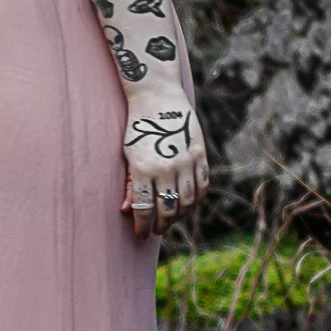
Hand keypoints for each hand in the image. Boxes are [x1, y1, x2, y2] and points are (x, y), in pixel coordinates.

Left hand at [122, 99, 209, 240]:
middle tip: (155, 229)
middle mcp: (166, 167)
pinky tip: (186, 204)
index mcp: (143, 169)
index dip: (142, 227)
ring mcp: (186, 161)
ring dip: (178, 216)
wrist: (157, 97)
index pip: (144, 209)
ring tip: (170, 219)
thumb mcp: (128, 155)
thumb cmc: (137, 128)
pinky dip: (195, 200)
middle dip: (160, 224)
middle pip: (167, 209)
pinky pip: (202, 186)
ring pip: (187, 202)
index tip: (141, 234)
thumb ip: (131, 184)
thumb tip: (127, 210)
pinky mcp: (200, 154)